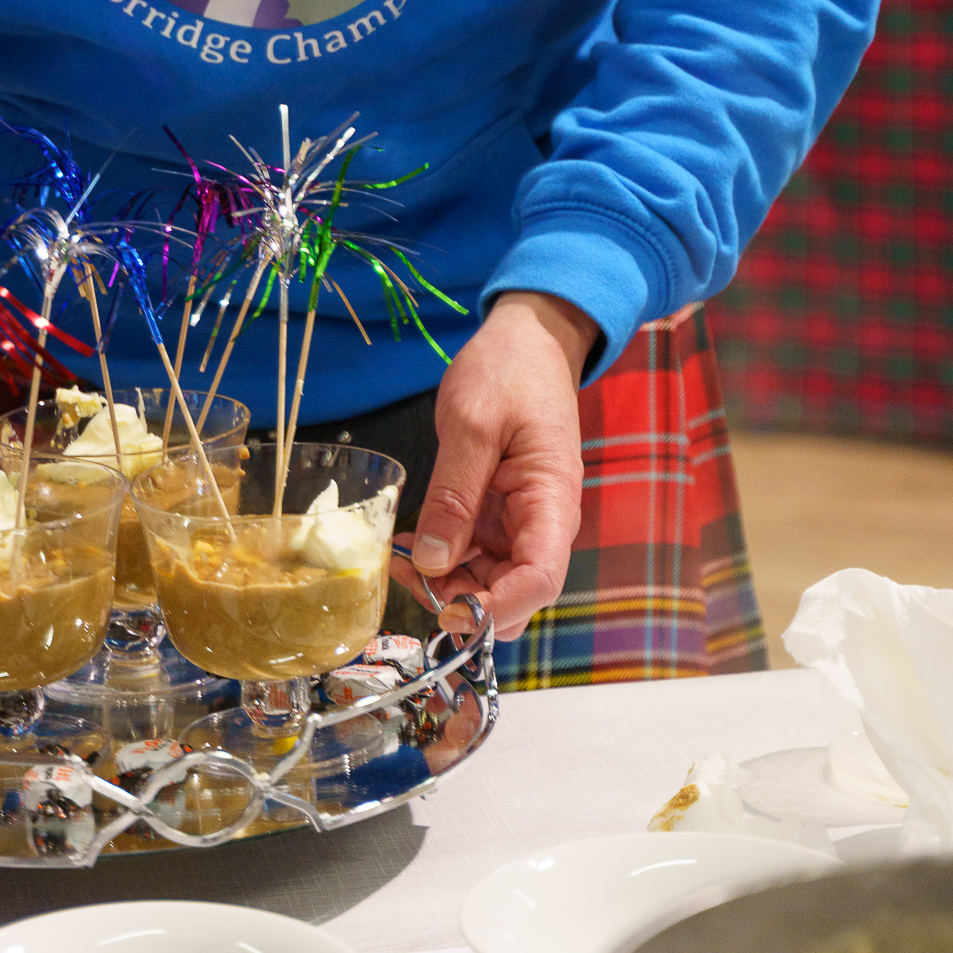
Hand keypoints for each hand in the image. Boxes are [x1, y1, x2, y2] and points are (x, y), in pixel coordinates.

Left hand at [407, 293, 598, 639]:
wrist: (526, 343)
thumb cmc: (508, 372)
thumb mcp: (472, 425)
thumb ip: (455, 494)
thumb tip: (434, 563)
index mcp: (552, 500)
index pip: (539, 579)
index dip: (496, 607)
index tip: (447, 609)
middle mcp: (544, 523)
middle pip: (514, 594)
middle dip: (462, 599)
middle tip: (406, 572)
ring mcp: (522, 523)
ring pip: (492, 584)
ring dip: (448, 583)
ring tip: (400, 556)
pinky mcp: (501, 517)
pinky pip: (477, 558)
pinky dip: (446, 561)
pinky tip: (413, 543)